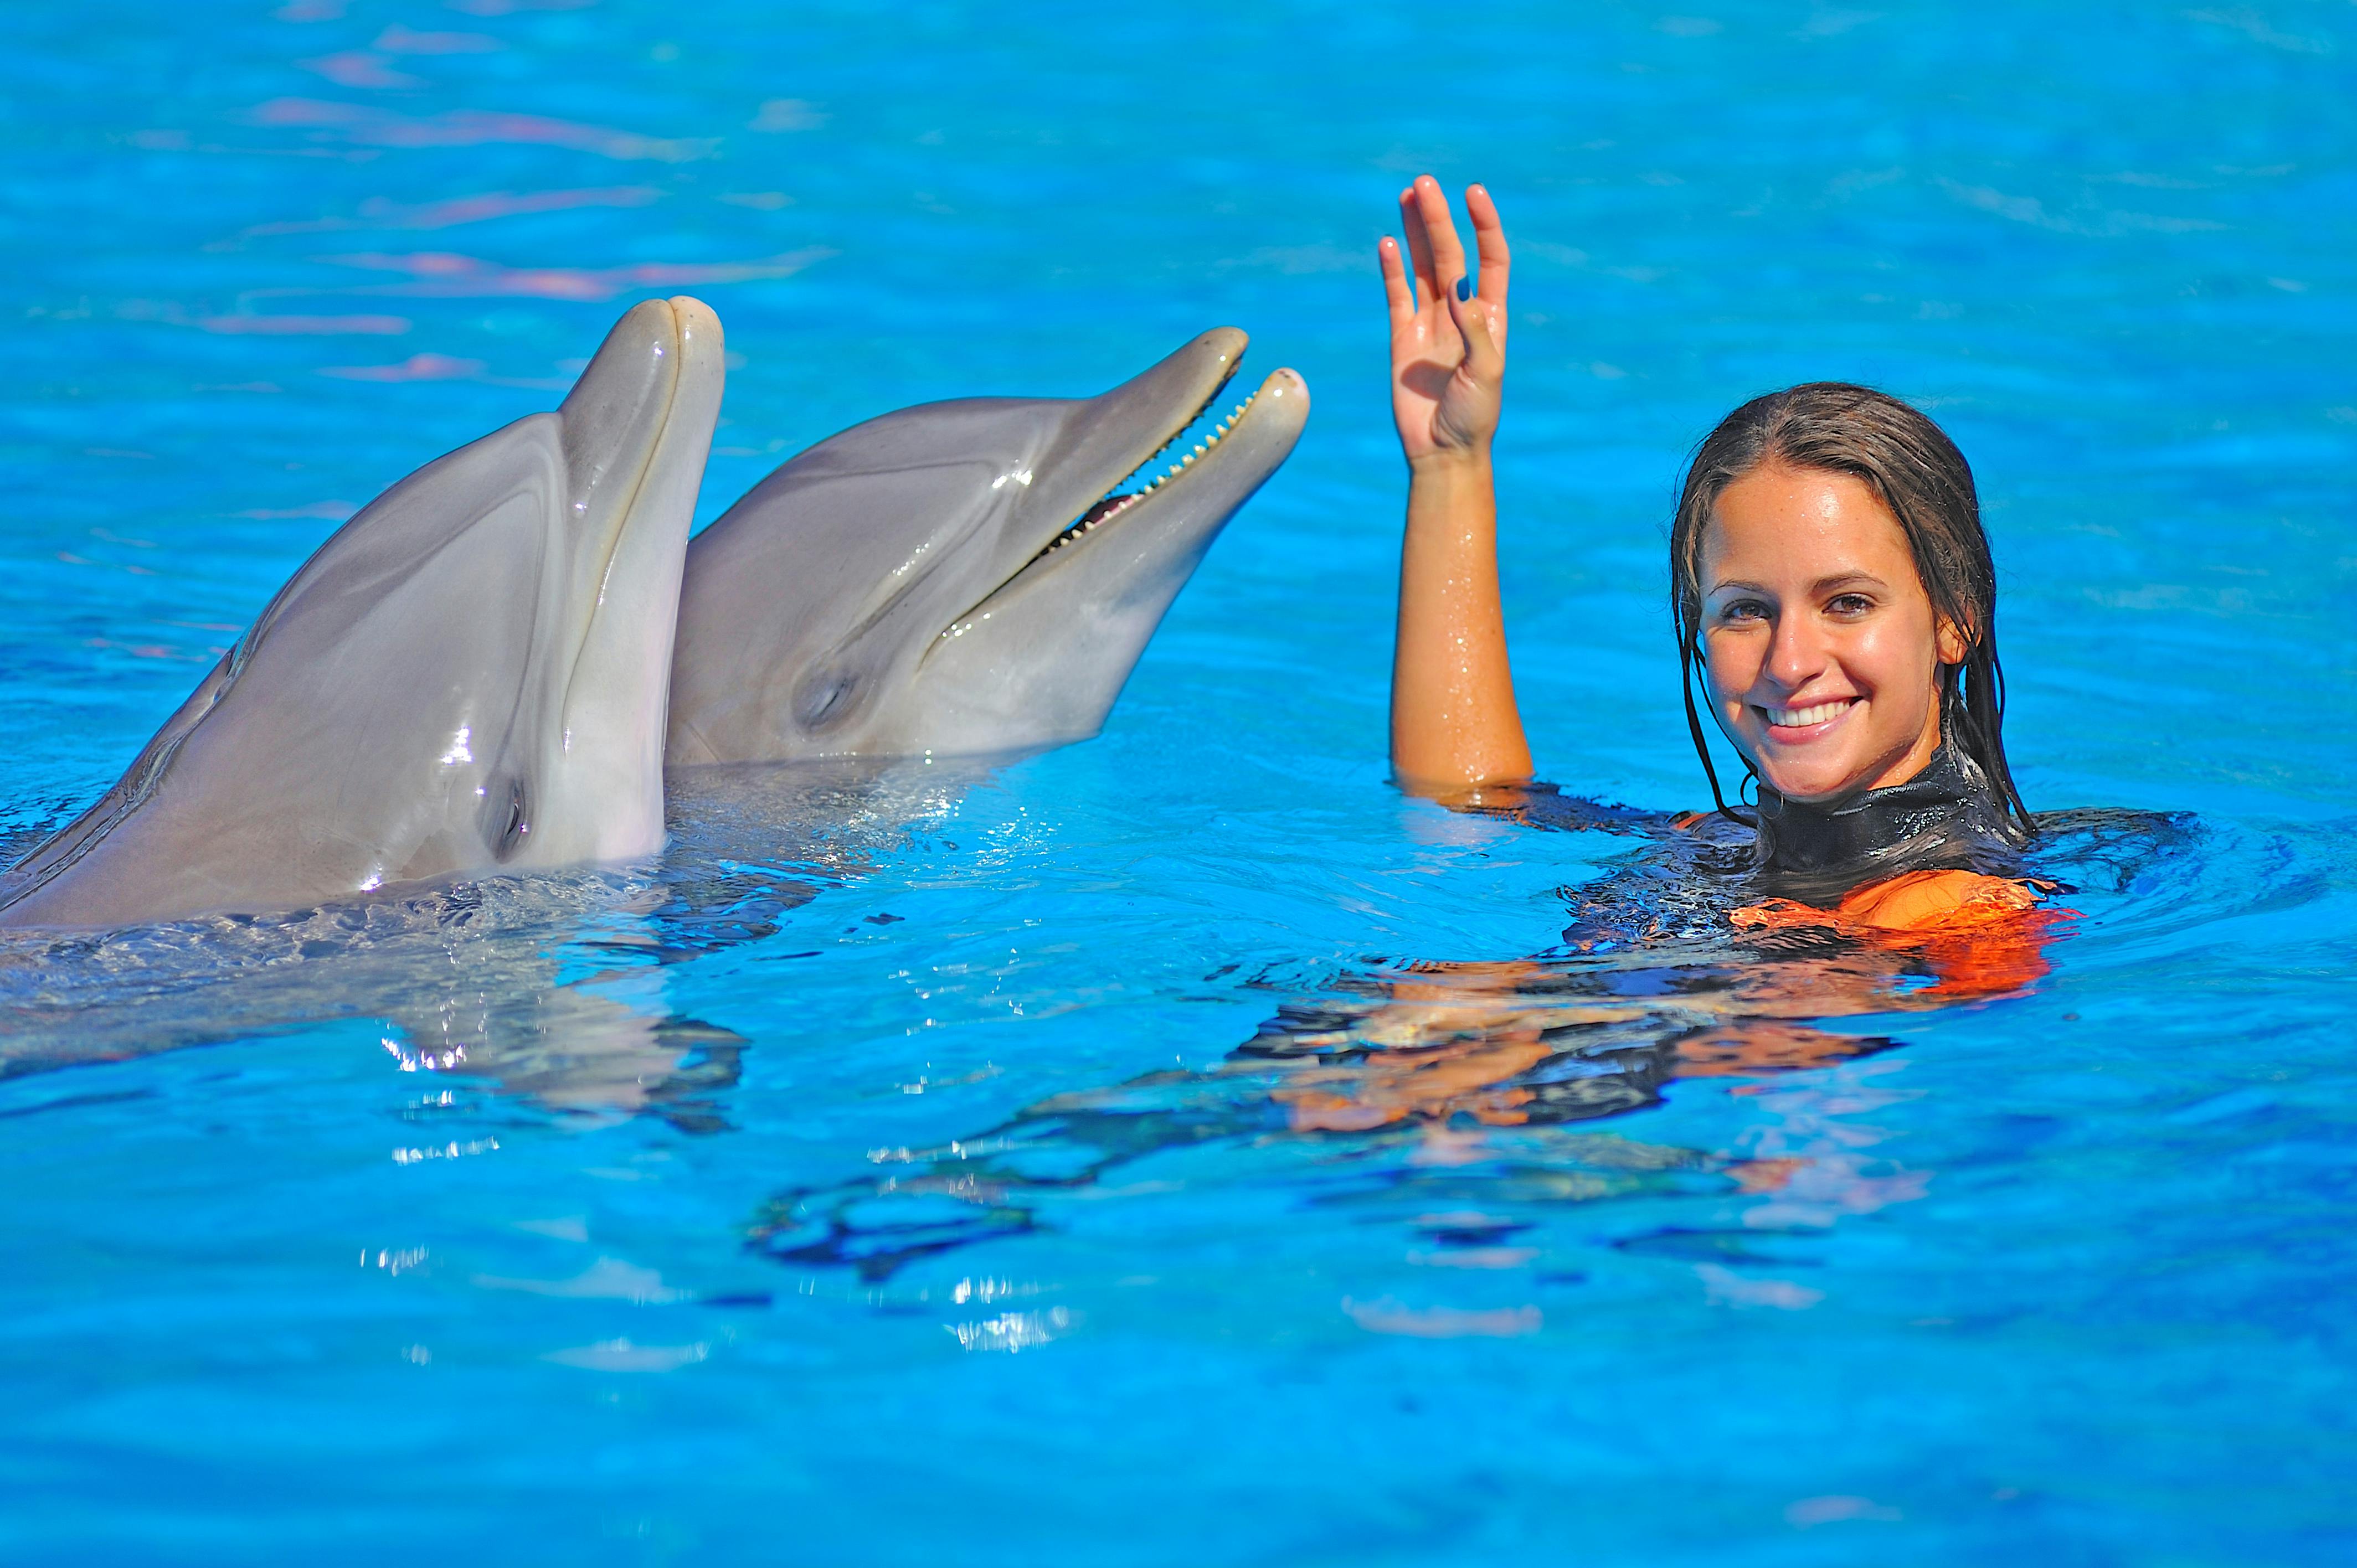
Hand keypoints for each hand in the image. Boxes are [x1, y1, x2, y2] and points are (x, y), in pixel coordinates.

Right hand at [1379, 176, 1509, 465]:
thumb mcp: (1486, 372)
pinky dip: (1392, 269)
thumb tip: (1460, 284)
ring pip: (1422, 266)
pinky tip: (1387, 243)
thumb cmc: (1475, 416)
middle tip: (1424, 183)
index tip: (1473, 193)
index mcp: (1490, 317)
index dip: (1483, 224)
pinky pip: (1396, 295)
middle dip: (1438, 218)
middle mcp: (1460, 312)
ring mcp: (1429, 322)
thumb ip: (1474, 328)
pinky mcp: (1402, 338)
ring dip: (1415, 232)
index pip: (1490, 258)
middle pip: (1450, 253)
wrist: (1443, 452)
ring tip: (1407, 194)